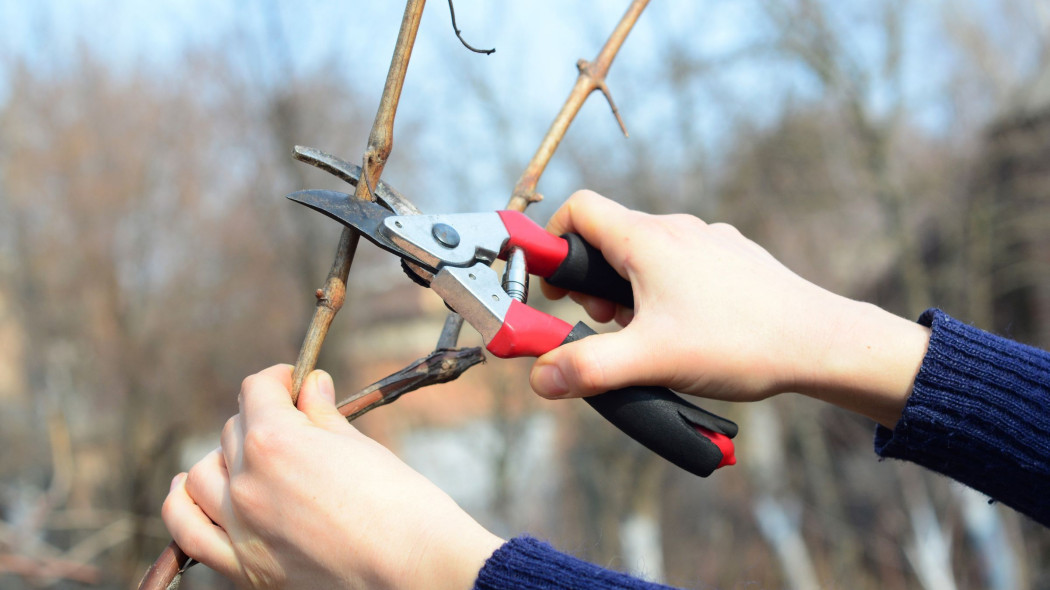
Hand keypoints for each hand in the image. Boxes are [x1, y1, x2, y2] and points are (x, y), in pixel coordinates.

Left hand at [162, 365, 502, 588]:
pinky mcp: (242, 567)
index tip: (293, 384)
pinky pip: (188, 532)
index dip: (278, 380)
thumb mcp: (360, 446)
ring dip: (223, 461)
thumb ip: (323, 415)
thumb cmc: (398, 503)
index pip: (256, 391)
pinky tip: (193, 492)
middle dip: (260, 421)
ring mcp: (239, 527)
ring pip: (201, 477)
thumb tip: (311, 385)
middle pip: (233, 431)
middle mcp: (247, 481)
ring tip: (249, 460)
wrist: (412, 567)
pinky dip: (184, 506)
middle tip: (291, 426)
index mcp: (276, 441)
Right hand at [530, 190, 929, 427]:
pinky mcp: (733, 260)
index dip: (550, 243)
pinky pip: (681, 266)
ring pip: (646, 255)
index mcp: (648, 239)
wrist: (820, 342)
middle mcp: (677, 229)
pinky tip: (688, 332)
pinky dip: (665, 293)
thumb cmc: (738, 343)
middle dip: (590, 283)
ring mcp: (709, 241)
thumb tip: (540, 377)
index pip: (578, 210)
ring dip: (628, 291)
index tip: (548, 286)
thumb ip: (587, 368)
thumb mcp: (651, 360)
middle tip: (604, 324)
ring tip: (646, 335)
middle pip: (608, 238)